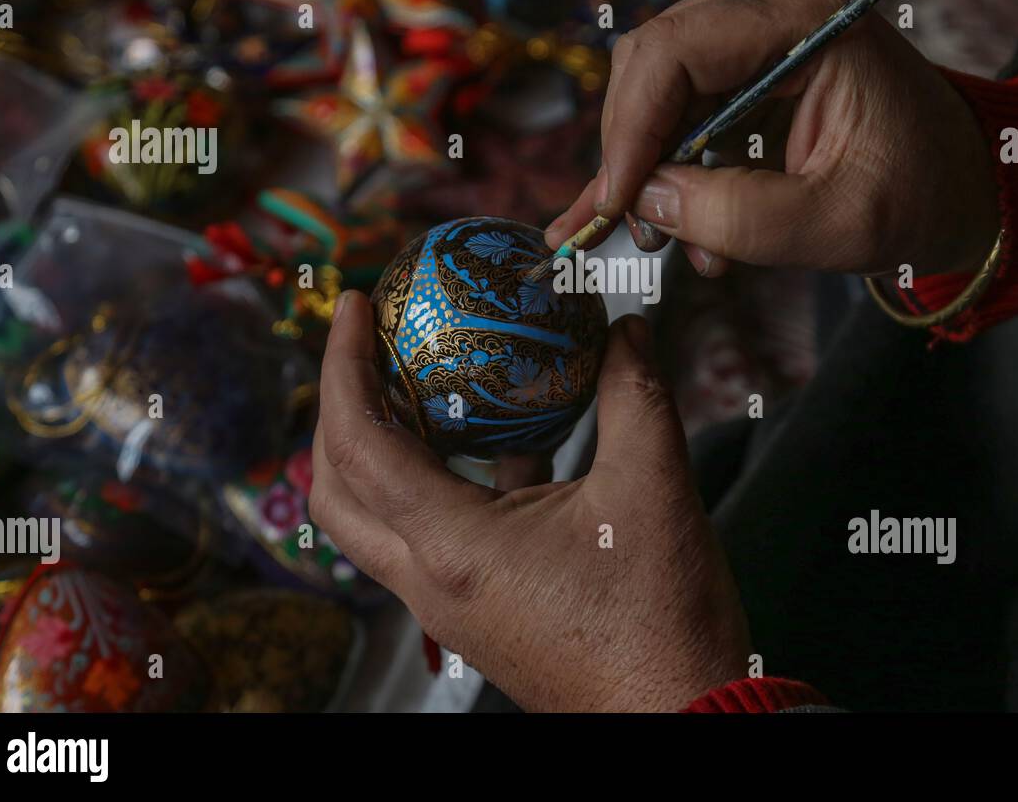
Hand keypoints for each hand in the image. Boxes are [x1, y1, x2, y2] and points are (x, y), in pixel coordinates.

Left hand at [309, 292, 751, 711]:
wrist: (680, 712)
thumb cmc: (660, 619)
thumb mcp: (653, 487)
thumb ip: (634, 394)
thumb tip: (626, 331)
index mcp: (453, 546)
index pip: (358, 442)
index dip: (343, 364)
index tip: (353, 304)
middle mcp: (430, 579)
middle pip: (336, 489)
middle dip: (337, 409)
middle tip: (366, 347)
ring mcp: (449, 601)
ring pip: (376, 516)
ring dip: (380, 446)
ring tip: (419, 383)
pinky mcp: (477, 608)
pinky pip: (430, 533)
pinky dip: (441, 480)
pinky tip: (503, 442)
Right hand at [544, 0, 999, 277]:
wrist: (959, 182)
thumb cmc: (918, 195)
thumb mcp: (834, 225)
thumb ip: (739, 217)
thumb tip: (646, 202)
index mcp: (810, 17)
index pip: (675, 52)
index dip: (630, 129)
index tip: (617, 203)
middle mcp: (777, 1)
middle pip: (653, 63)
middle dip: (632, 152)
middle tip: (631, 230)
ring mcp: (760, 22)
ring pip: (655, 86)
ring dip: (649, 165)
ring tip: (669, 239)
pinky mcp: (749, 55)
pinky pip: (679, 101)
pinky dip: (667, 162)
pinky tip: (671, 219)